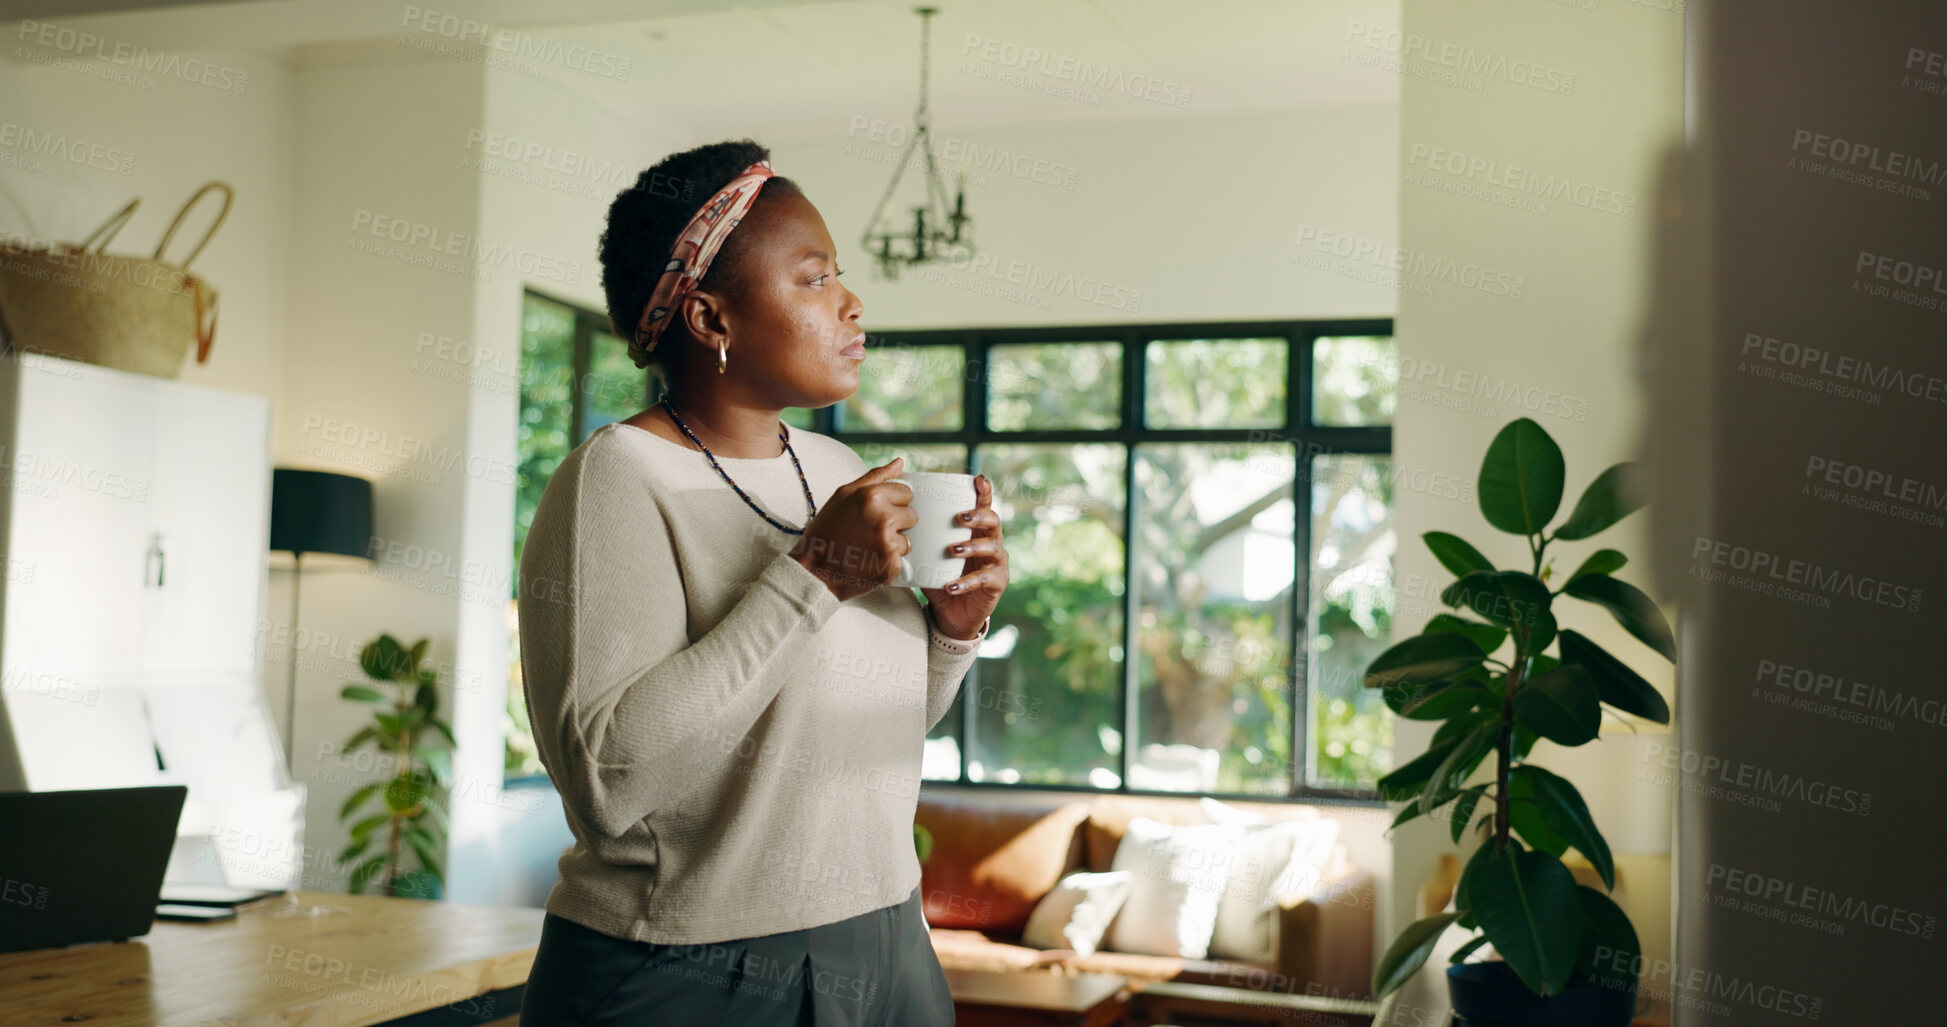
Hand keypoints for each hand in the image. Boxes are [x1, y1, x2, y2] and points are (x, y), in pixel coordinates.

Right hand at [789, 457, 918, 601]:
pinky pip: (902, 559)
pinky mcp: (892, 566)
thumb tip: (900, 462)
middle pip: (912, 515)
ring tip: (869, 547)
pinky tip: (870, 561)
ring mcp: (889, 544)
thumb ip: (875, 477)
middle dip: (897, 522)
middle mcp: (884, 519)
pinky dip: (888, 562)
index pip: (907, 493)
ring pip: (908, 539)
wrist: (813, 571)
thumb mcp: (843, 496)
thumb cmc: (825, 531)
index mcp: (872, 497)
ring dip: (893, 543)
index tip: (877, 512)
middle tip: (872, 531)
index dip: (893, 502)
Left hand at [920, 473, 1007, 639]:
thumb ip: (917, 536)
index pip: (983, 506)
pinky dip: (966, 582)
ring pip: (992, 548)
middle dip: (978, 517)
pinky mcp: (996, 584)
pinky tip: (950, 585)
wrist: (950, 613)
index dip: (984, 492)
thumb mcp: (927, 554)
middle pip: (993, 522)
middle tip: (959, 518)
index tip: (978, 480)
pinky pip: (985, 579)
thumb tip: (893, 513)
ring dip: (972, 547)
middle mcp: (991, 542)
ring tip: (953, 550)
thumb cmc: (939, 576)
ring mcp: (997, 563)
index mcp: (976, 530)